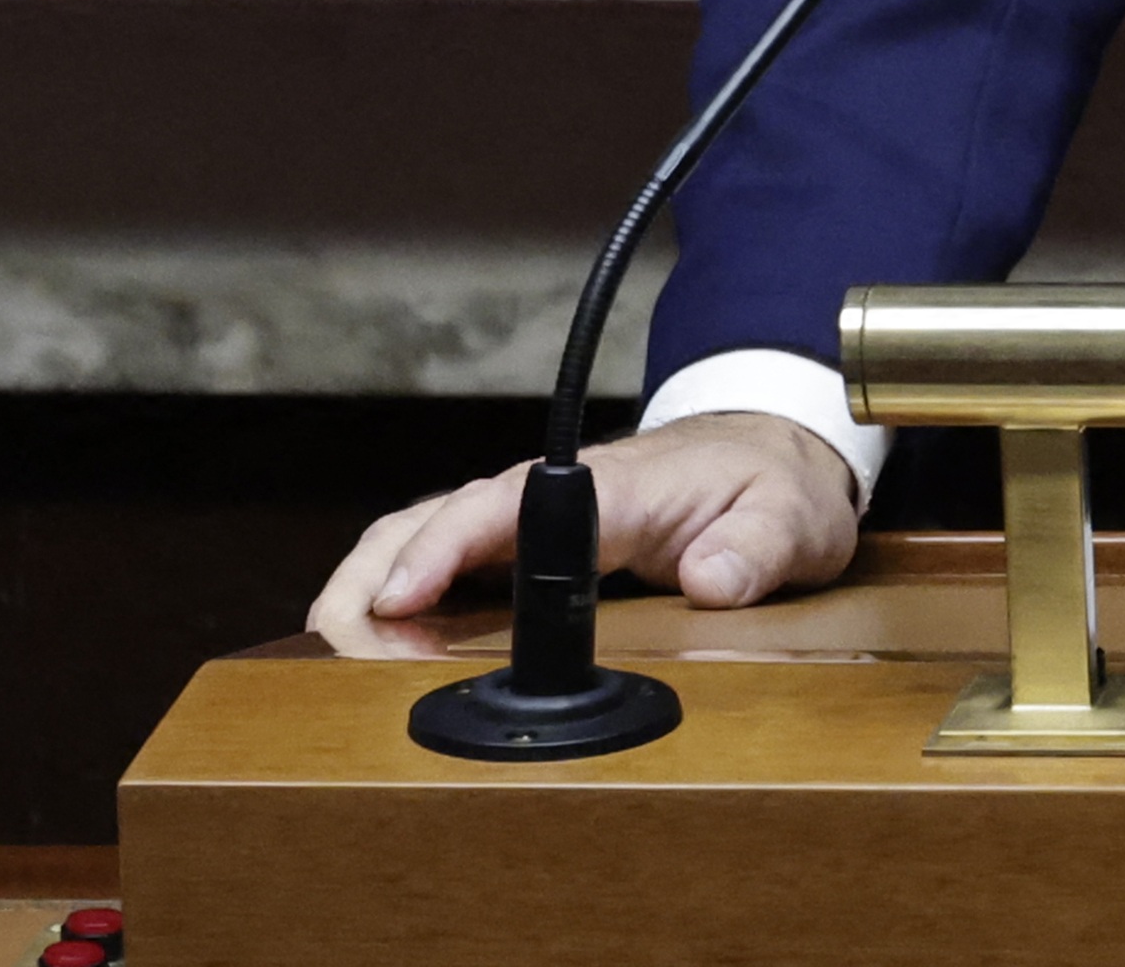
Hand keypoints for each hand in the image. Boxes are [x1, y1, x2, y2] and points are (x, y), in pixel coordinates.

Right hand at [310, 412, 862, 649]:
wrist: (769, 456)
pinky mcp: (517, 546)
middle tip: (335, 660)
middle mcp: (548, 497)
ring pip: (416, 540)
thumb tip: (710, 580)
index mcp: (606, 488)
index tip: (394, 602)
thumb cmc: (769, 487)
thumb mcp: (790, 519)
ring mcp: (523, 519)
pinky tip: (368, 655)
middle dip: (368, 584)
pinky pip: (435, 563)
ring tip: (334, 668)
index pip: (500, 508)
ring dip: (365, 596)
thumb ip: (755, 549)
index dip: (439, 552)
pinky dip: (389, 603)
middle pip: (427, 523)